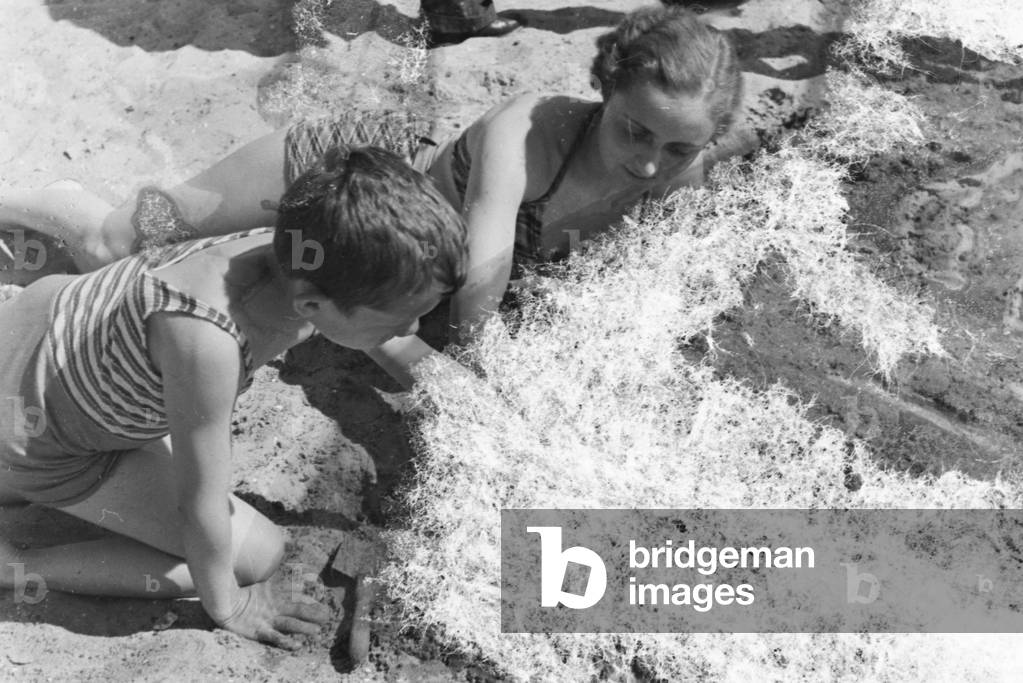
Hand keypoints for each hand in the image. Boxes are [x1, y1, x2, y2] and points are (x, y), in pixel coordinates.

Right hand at [212, 581, 329, 648]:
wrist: (222, 605)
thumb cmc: (243, 594)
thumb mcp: (265, 583)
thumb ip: (283, 574)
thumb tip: (301, 562)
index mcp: (274, 590)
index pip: (295, 588)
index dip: (310, 589)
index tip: (322, 588)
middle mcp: (274, 604)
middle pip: (298, 607)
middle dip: (314, 612)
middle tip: (328, 614)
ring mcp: (267, 618)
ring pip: (290, 623)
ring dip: (305, 627)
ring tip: (318, 631)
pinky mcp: (259, 631)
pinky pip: (275, 637)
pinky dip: (286, 641)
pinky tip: (297, 645)